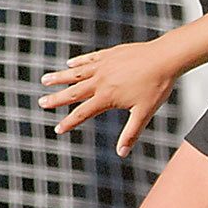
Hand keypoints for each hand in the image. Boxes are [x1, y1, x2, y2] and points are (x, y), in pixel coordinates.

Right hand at [39, 40, 178, 156]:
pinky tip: (70, 64)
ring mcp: (104, 65)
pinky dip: (79, 62)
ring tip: (45, 80)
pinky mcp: (110, 54)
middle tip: (41, 102)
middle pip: (73, 92)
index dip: (69, 122)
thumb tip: (121, 153)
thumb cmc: (156, 87)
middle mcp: (101, 80)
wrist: (165, 58)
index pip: (82, 113)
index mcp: (107, 96)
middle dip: (56, 98)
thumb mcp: (144, 113)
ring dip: (60, 77)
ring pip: (76, 72)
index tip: (57, 129)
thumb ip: (131, 134)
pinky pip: (90, 58)